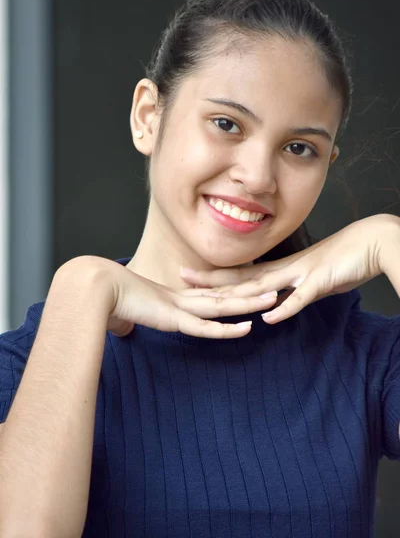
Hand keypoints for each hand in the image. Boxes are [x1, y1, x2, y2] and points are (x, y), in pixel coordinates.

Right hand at [81, 256, 277, 339]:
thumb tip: (119, 329)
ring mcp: (181, 307)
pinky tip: (247, 328)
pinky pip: (206, 327)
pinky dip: (227, 329)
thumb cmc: (104, 300)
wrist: (94, 288)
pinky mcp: (174, 319)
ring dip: (249, 303)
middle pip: (224, 294)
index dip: (230, 291)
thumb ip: (126, 322)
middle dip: (250, 290)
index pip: (209, 293)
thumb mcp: (120, 315)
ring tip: (274, 297)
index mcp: (173, 297)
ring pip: (223, 306)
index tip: (250, 287)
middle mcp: (182, 299)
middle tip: (275, 283)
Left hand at [179, 214, 399, 324]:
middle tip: (182, 277)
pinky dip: (284, 308)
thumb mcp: (312, 279)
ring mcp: (301, 274)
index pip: (242, 273)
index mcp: (282, 269)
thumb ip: (294, 291)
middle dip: (212, 279)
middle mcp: (285, 269)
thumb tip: (279, 303)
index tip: (192, 275)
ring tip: (211, 299)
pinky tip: (267, 318)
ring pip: (262, 286)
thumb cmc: (343, 259)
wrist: (370, 242)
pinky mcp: (320, 282)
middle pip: (242, 277)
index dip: (216, 275)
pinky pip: (300, 298)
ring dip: (237, 293)